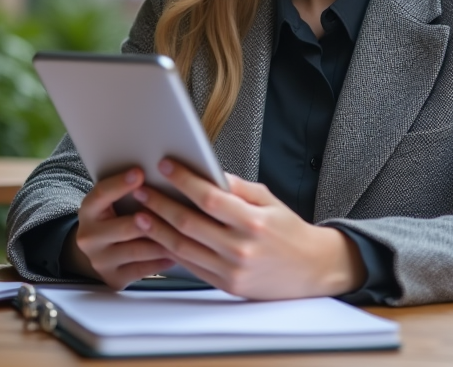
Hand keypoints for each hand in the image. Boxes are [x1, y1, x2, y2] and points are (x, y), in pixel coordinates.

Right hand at [65, 167, 175, 288]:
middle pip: (127, 226)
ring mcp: (100, 260)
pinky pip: (144, 269)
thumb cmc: (114, 218)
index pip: (102, 194)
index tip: (140, 173)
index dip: (120, 184)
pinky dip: (163, 260)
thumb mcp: (112, 202)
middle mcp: (89, 237)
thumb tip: (163, 176)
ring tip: (187, 232)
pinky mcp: (114, 278)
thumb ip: (131, 192)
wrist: (98, 252)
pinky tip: (179, 252)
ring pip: (139, 250)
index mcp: (88, 210)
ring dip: (164, 241)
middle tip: (178, 209)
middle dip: (154, 218)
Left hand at [130, 159, 366, 299]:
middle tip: (142, 190)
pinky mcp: (226, 286)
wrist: (312, 270)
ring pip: (184, 247)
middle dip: (161, 204)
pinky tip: (159, 237)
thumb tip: (208, 174)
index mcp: (254, 222)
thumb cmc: (290, 232)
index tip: (165, 167)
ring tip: (140, 214)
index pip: (209, 198)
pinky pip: (191, 266)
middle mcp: (241, 248)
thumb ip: (238, 188)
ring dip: (157, 229)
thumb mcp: (270, 202)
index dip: (184, 181)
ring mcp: (232, 270)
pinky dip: (171, 251)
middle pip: (189, 223)